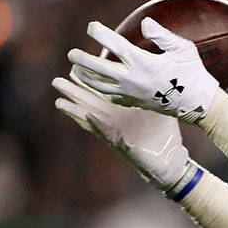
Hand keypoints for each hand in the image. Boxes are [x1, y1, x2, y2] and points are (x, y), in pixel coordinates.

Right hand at [53, 75, 189, 188]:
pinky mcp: (121, 143)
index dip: (89, 81)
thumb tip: (159, 75)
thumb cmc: (165, 134)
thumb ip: (156, 94)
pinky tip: (88, 115)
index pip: (102, 91)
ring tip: (59, 101)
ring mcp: (116, 131)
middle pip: (90, 102)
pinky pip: (107, 132)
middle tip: (56, 81)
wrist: (170, 160)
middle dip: (74, 93)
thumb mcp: (160, 109)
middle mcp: (115, 118)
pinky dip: (97, 124)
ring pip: (91, 118)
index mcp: (123, 108)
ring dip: (76, 110)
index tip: (76, 67)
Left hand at [67, 19, 218, 123]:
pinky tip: (95, 86)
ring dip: (86, 78)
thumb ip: (162, 35)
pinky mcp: (136, 103)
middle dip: (82, 60)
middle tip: (72, 54)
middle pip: (98, 68)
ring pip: (100, 86)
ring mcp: (133, 93)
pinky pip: (111, 97)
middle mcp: (133, 79)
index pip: (114, 44)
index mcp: (143, 62)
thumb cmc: (193, 73)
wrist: (199, 104)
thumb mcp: (183, 49)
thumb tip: (144, 24)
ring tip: (77, 71)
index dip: (100, 33)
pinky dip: (100, 91)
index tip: (92, 27)